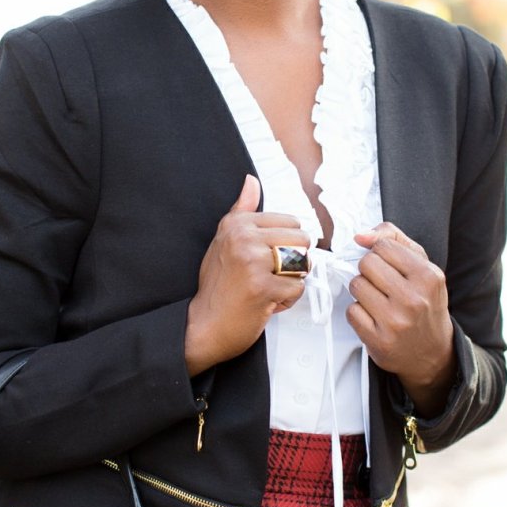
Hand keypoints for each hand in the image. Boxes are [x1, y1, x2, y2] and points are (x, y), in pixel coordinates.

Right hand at [184, 175, 310, 375]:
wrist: (203, 325)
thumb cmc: (217, 286)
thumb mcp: (223, 241)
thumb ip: (242, 211)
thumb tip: (251, 181)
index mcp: (237, 224)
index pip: (290, 222)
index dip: (285, 244)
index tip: (264, 259)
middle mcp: (244, 238)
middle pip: (301, 240)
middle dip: (293, 262)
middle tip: (269, 276)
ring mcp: (253, 262)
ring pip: (303, 263)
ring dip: (291, 280)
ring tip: (268, 287)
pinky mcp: (263, 287)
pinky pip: (297, 288)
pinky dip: (286, 300)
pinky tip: (266, 302)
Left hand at [348, 223, 455, 415]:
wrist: (433, 352)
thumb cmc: (425, 304)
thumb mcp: (423, 267)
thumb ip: (394, 239)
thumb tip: (361, 235)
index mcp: (428, 276)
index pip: (383, 246)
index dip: (381, 253)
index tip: (389, 265)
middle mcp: (414, 299)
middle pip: (367, 263)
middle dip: (370, 271)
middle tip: (383, 284)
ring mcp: (395, 321)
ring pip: (356, 285)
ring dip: (363, 291)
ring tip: (379, 300)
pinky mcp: (378, 340)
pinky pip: (351, 311)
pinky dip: (359, 312)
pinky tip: (374, 317)